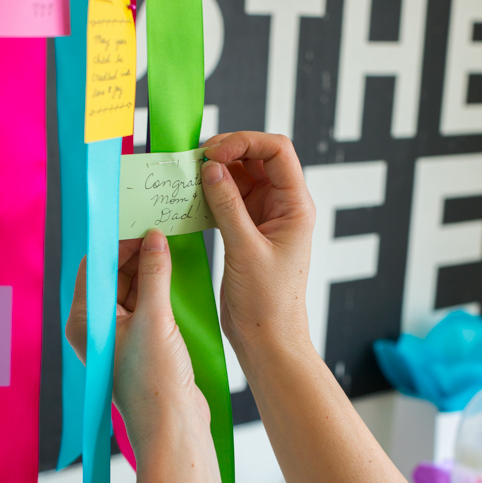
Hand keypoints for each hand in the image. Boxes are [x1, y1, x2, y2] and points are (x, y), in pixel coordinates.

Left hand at [65, 230, 210, 464]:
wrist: (174, 426)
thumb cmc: (154, 380)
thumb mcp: (155, 320)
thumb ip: (155, 275)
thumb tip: (154, 238)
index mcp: (85, 321)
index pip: (94, 268)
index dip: (116, 243)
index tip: (141, 225)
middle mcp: (98, 326)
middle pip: (113, 276)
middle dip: (135, 252)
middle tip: (161, 230)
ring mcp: (121, 335)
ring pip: (132, 288)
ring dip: (150, 269)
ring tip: (171, 246)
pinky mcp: (143, 342)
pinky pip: (148, 304)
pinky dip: (160, 287)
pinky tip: (177, 273)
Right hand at [201, 131, 315, 369]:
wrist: (266, 339)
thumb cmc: (268, 303)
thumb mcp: (245, 250)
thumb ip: (227, 206)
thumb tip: (210, 168)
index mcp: (294, 206)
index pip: (277, 152)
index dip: (245, 142)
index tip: (213, 153)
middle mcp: (281, 207)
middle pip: (256, 159)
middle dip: (226, 153)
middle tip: (194, 161)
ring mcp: (262, 219)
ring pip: (239, 179)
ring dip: (214, 174)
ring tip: (187, 178)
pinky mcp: (245, 232)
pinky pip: (227, 201)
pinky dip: (209, 196)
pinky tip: (190, 199)